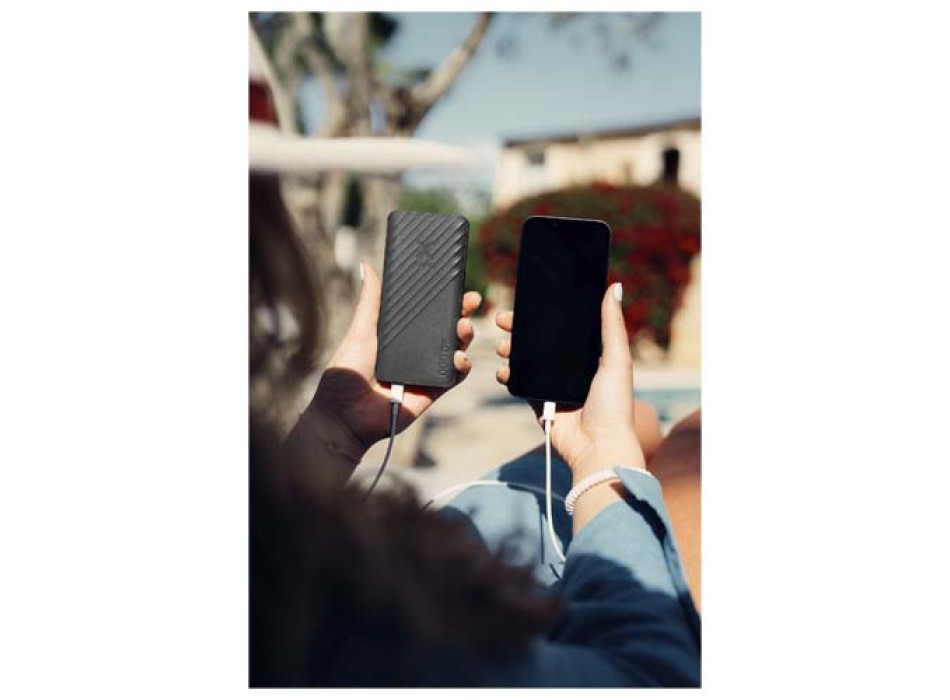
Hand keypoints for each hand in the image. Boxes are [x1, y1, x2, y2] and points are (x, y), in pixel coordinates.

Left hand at [310, 263, 481, 455]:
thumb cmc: (345, 375)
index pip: (428, 314)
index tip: (457, 285)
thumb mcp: (359, 331)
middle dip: (463, 313)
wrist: (345, 416)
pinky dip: (462, 365)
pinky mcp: (433, 391)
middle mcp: (416, 353)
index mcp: (400, 337)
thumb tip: (366, 267)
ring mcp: (426, 372)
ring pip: (455, 349)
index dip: (445, 300)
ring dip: (465, 336)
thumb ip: (371, 302)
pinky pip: (455, 376)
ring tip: (464, 327)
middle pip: (447, 329)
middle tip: (471, 301)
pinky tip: (459, 356)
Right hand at [494, 283, 645, 479]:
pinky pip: (520, 385)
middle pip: (540, 342)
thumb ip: (612, 324)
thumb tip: (614, 286)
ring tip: (501, 346)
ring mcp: (554, 387)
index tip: (527, 302)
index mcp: (591, 356)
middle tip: (503, 320)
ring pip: (526, 361)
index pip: (564, 328)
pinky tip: (503, 371)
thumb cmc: (614, 405)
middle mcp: (572, 369)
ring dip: (511, 350)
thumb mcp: (616, 359)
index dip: (544, 315)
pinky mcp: (540, 404)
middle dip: (519, 329)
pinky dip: (509, 376)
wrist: (597, 447)